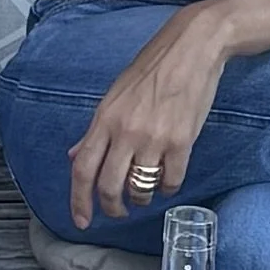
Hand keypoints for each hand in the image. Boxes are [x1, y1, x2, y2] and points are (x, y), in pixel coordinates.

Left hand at [67, 2, 230, 226]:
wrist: (192, 48)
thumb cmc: (152, 70)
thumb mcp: (114, 96)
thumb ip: (95, 131)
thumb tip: (76, 157)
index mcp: (103, 119)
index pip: (82, 169)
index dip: (78, 200)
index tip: (79, 220)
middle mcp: (125, 131)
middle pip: (108, 186)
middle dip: (111, 207)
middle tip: (117, 211)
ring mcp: (154, 137)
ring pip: (139, 187)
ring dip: (140, 198)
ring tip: (143, 194)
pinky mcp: (182, 141)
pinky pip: (170, 180)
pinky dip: (166, 188)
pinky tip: (165, 182)